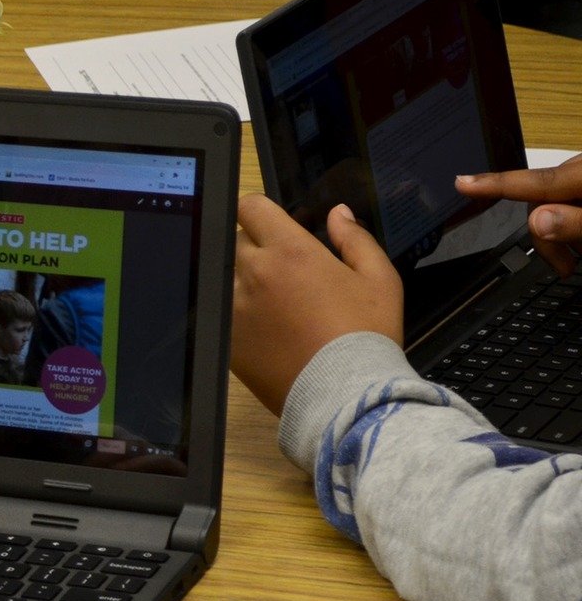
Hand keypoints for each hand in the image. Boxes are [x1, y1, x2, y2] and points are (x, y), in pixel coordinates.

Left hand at [231, 195, 403, 416]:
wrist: (343, 393)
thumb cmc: (366, 334)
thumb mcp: (379, 278)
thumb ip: (355, 238)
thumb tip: (338, 214)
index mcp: (289, 251)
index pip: (250, 207)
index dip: (260, 211)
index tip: (273, 224)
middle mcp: (254, 273)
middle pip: (235, 239)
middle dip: (253, 244)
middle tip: (281, 266)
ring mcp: (234, 307)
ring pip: (224, 276)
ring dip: (242, 278)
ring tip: (272, 299)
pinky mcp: (227, 338)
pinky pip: (222, 311)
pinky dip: (236, 311)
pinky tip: (263, 325)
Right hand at [455, 156, 581, 276]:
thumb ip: (576, 222)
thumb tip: (537, 221)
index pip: (534, 182)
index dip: (494, 185)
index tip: (461, 183)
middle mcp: (580, 170)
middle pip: (541, 203)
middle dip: (546, 237)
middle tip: (565, 266)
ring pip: (553, 205)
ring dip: (560, 234)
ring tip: (579, 254)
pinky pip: (566, 201)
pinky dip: (569, 223)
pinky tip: (581, 239)